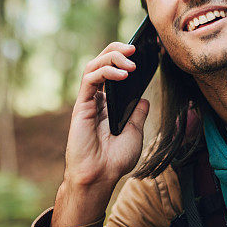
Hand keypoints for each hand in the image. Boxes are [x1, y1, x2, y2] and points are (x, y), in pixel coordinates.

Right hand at [51, 42, 149, 226]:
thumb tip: (144, 100)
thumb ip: (137, 114)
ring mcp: (88, 100)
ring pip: (94, 65)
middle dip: (117, 50)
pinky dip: (106, 71)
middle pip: (102, 62)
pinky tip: (122, 74)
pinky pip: (90, 79)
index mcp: (108, 103)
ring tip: (131, 61)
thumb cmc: (114, 160)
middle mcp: (97, 98)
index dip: (124, 58)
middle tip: (135, 49)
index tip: (143, 52)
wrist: (100, 177)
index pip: (113, 71)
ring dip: (112, 57)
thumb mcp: (135, 133)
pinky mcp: (81, 105)